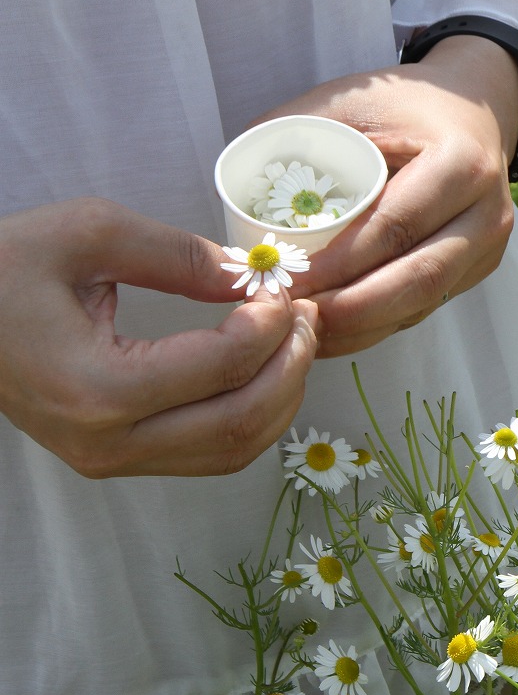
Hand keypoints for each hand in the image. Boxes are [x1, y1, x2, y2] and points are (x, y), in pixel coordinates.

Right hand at [0, 197, 318, 476]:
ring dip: (281, 395)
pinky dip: (253, 414)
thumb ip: (179, 255)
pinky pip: (208, 453)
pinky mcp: (115, 459)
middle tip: (308, 314)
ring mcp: (109, 461)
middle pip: (240, 423)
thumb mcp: (87, 234)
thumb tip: (254, 274)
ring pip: (233, 450)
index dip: (271, 325)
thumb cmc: (0, 268)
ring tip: (295, 338)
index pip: (220, 367)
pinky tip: (265, 368)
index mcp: (94, 388)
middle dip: (292, 366)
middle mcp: (105, 442)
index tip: (283, 287)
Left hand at [255, 35, 517, 356]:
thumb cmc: (405, 106)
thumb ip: (296, 135)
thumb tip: (234, 190)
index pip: (394, 227)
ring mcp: (488, 249)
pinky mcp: (477, 271)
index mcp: (462, 165)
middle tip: (293, 318)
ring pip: (423, 304)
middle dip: (351, 310)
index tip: (286, 279)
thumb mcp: (353, 101)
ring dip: (361, 328)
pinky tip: (333, 331)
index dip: (339, 262)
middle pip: (418, 279)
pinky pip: (424, 309)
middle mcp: (486, 214)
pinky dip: (376, 326)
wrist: (473, 113)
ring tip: (303, 333)